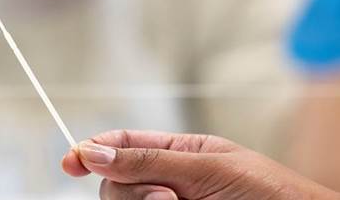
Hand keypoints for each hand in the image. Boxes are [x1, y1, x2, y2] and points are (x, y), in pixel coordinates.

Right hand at [61, 130, 339, 199]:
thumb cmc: (269, 192)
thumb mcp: (208, 168)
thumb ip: (150, 160)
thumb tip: (95, 152)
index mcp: (179, 153)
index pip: (124, 145)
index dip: (93, 150)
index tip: (70, 163)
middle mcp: (171, 183)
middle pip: (119, 183)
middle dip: (130, 191)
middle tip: (168, 198)